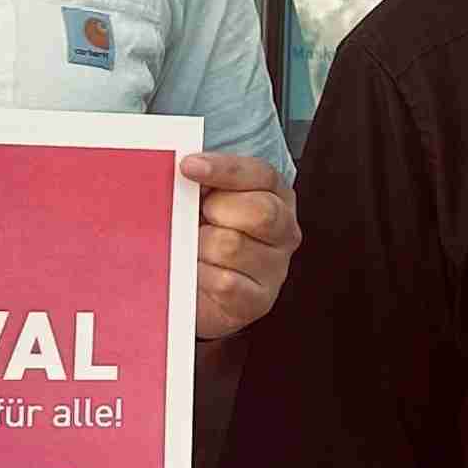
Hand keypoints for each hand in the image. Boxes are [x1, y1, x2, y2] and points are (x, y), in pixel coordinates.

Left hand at [184, 151, 297, 340]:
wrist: (192, 291)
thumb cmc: (201, 237)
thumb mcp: (202, 201)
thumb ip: (201, 183)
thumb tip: (184, 170)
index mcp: (275, 196)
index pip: (261, 175)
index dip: (225, 169)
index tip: (188, 167)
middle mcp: (283, 231)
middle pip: (262, 211)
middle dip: (218, 210)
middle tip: (198, 218)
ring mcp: (275, 268)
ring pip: (234, 246)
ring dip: (200, 246)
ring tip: (192, 248)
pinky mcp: (258, 301)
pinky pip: (226, 282)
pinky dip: (200, 274)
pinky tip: (194, 271)